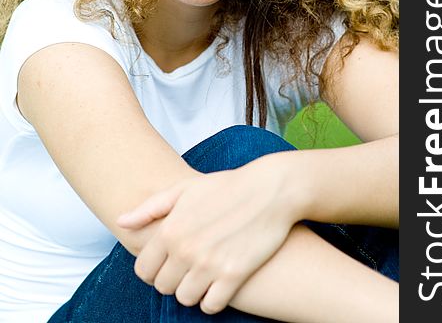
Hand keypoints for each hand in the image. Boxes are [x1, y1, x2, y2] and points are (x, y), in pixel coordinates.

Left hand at [117, 153, 295, 313]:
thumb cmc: (226, 187)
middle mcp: (186, 249)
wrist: (269, 190)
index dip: (153, 269)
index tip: (166, 262)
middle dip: (172, 279)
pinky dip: (213, 299)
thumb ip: (150, 208)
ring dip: (192, 290)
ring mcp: (210, 264)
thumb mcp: (184, 189)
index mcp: (171, 229)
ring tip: (202, 275)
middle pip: (163, 287)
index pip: (143, 270)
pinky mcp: (234, 275)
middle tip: (187, 267)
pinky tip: (219, 283)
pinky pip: (211, 305)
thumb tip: (121, 222)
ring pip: (185, 299)